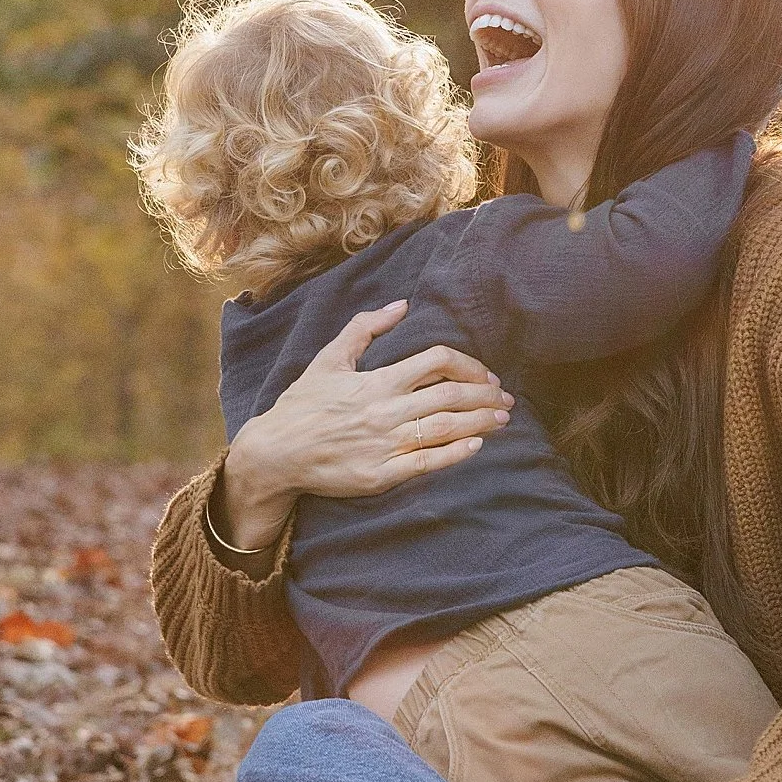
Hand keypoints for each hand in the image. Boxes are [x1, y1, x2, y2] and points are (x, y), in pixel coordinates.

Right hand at [215, 302, 509, 552]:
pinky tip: (477, 446)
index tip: (485, 374)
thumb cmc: (303, 404)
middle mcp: (385, 411)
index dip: (469, 365)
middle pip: (450, 396)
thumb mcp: (329, 359)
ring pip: (445, 429)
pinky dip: (456, 453)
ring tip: (502, 419)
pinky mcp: (380, 475)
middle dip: (485, 396)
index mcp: (377, 381)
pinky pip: (427, 463)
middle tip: (506, 398)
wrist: (276, 453)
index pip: (437, 362)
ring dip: (480, 422)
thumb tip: (402, 305)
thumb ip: (365, 328)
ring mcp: (384, 444)